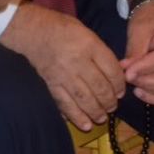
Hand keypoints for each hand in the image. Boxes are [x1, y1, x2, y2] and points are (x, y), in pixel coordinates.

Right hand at [0, 4, 123, 130]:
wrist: (32, 31)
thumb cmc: (63, 28)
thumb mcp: (87, 32)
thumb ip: (101, 52)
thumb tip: (117, 73)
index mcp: (89, 45)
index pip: (111, 69)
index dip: (119, 84)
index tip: (121, 91)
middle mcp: (77, 61)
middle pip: (100, 87)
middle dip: (109, 100)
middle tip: (113, 106)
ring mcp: (63, 74)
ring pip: (85, 99)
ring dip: (97, 111)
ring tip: (102, 117)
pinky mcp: (52, 84)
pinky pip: (66, 104)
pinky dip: (77, 117)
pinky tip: (86, 124)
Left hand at [120, 1, 153, 104]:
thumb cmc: (150, 18)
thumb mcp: (139, 29)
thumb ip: (135, 50)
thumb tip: (127, 71)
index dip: (145, 68)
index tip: (127, 72)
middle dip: (146, 81)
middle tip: (128, 77)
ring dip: (150, 90)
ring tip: (133, 81)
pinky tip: (141, 91)